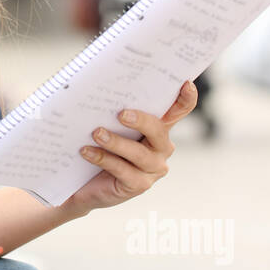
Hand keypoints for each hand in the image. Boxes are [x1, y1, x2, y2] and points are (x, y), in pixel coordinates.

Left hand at [64, 79, 198, 213]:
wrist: (82, 183)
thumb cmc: (97, 146)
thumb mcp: (107, 124)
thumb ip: (112, 109)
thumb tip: (97, 85)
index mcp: (158, 127)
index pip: (178, 110)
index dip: (186, 99)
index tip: (186, 84)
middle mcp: (161, 147)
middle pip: (159, 130)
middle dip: (142, 120)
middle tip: (121, 113)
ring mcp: (153, 168)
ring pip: (139, 153)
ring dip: (116, 142)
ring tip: (96, 133)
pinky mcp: (139, 185)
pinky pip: (123, 170)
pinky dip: (104, 159)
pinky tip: (87, 151)